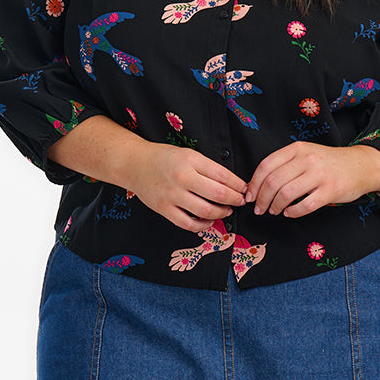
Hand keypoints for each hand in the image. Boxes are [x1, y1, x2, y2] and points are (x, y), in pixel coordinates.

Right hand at [130, 144, 246, 232]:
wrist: (134, 164)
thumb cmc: (163, 158)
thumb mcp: (188, 154)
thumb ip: (207, 168)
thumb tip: (232, 183)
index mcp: (190, 160)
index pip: (223, 175)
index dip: (238, 185)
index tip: (244, 189)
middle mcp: (182, 177)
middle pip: (218, 194)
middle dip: (234, 200)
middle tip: (240, 201)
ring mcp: (172, 195)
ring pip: (205, 210)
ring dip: (221, 213)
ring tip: (227, 211)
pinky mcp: (164, 209)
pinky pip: (188, 223)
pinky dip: (202, 225)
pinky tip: (208, 221)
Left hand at [244, 142, 379, 216]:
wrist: (360, 165)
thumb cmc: (329, 162)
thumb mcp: (306, 153)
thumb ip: (285, 164)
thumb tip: (258, 184)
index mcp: (297, 149)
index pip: (266, 165)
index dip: (254, 184)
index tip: (250, 196)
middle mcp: (307, 159)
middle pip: (273, 181)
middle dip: (262, 199)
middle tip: (259, 208)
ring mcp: (319, 175)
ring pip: (286, 194)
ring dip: (275, 206)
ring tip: (275, 211)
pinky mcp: (330, 191)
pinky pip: (305, 205)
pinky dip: (293, 212)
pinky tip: (290, 213)